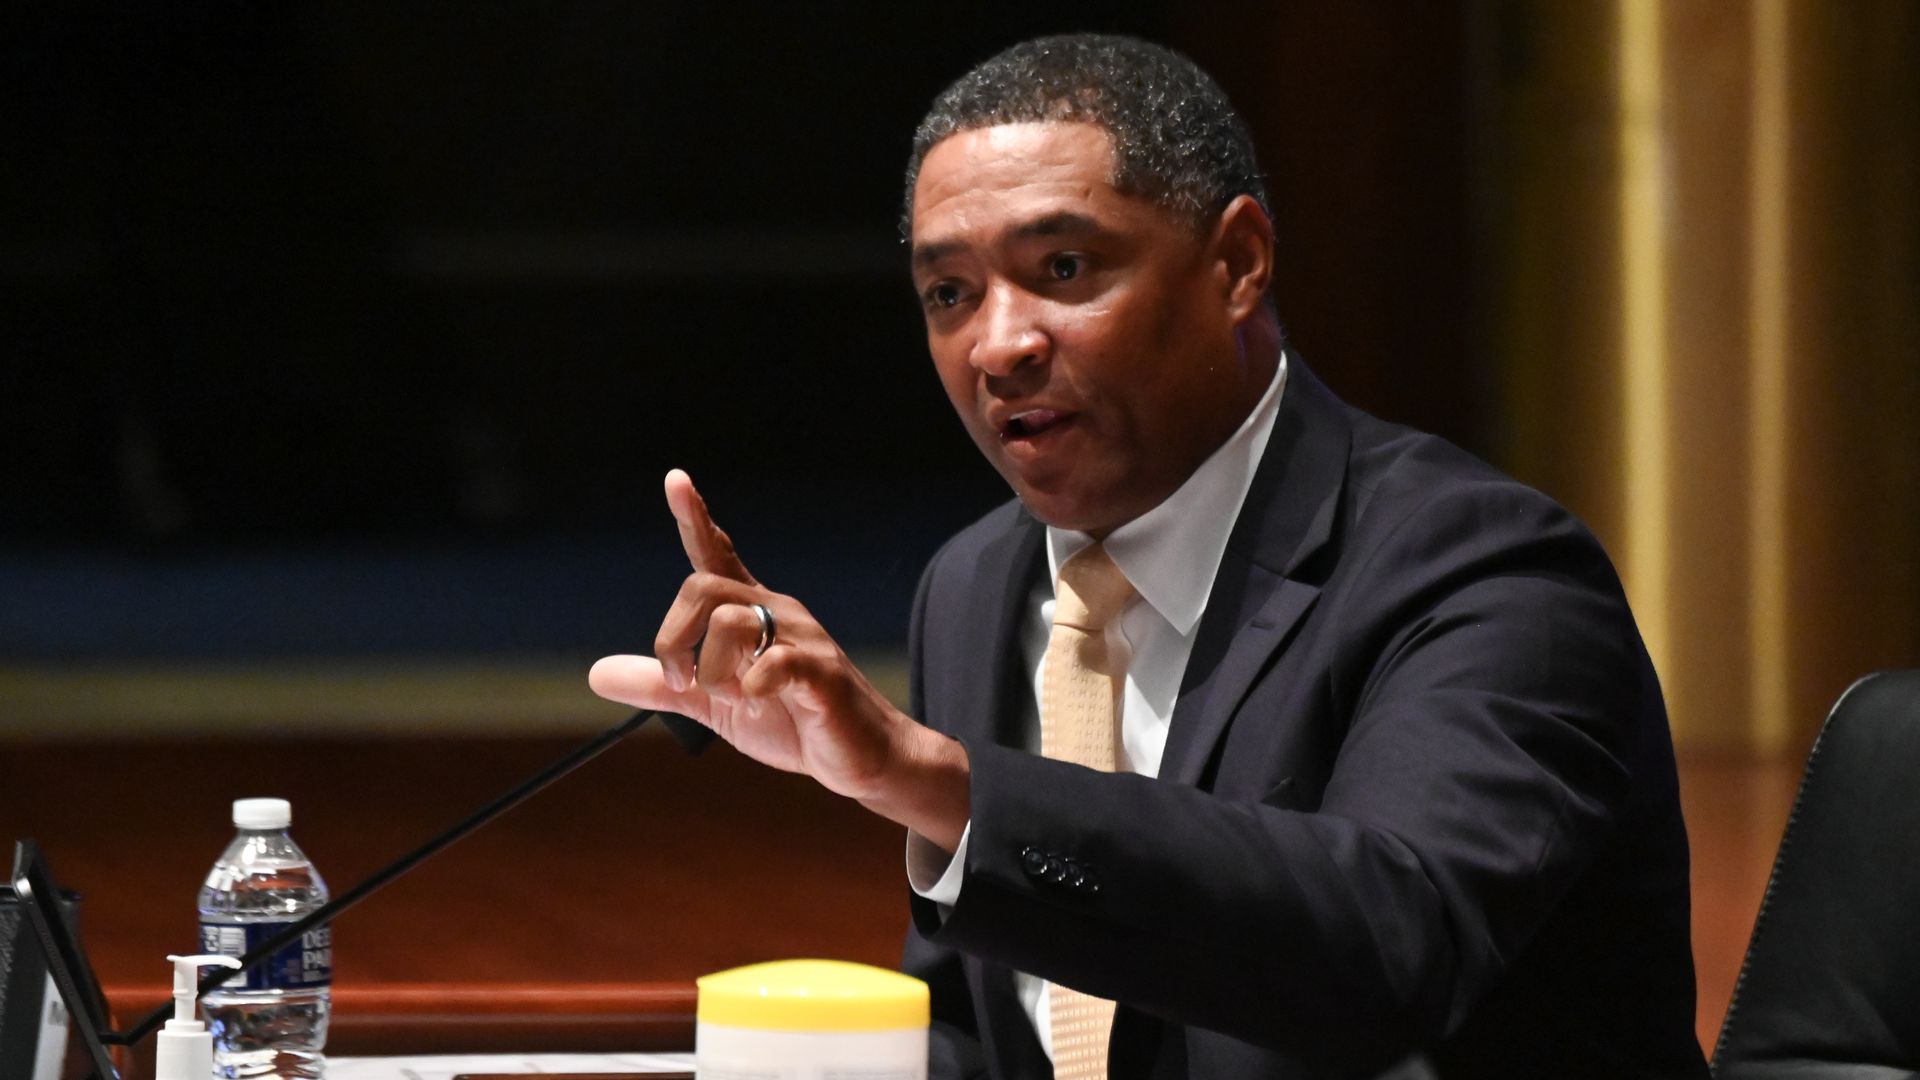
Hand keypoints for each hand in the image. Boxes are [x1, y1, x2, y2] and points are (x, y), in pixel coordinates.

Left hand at [590, 470, 969, 844]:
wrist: (857, 756)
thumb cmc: (790, 720)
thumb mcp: (712, 705)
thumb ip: (663, 685)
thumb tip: (596, 674)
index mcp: (751, 611)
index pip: (717, 552)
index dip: (694, 517)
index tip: (675, 479)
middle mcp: (776, 611)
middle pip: (703, 586)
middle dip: (674, 636)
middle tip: (681, 682)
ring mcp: (801, 638)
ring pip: (730, 621)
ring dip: (712, 671)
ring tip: (732, 701)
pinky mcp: (820, 672)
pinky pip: (772, 663)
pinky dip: (750, 688)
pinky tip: (760, 704)